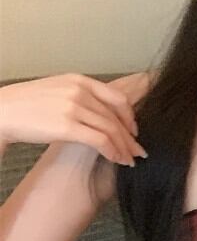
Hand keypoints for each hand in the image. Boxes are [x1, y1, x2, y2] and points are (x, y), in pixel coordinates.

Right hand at [0, 72, 150, 165]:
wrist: (2, 111)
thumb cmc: (27, 105)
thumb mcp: (57, 91)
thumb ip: (80, 97)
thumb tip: (100, 114)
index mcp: (79, 80)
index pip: (117, 98)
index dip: (130, 116)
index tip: (134, 131)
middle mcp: (80, 91)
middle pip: (116, 116)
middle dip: (130, 136)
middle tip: (139, 151)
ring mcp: (74, 107)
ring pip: (111, 129)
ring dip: (124, 147)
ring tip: (130, 160)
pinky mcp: (67, 126)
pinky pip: (100, 140)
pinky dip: (113, 151)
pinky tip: (117, 160)